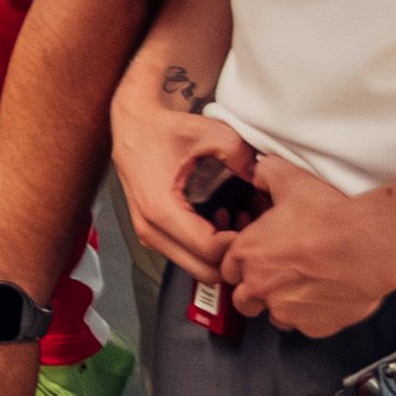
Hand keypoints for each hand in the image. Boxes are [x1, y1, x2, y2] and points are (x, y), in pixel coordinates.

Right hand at [111, 53, 257, 285]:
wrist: (132, 124)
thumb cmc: (163, 128)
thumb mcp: (207, 132)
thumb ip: (241, 155)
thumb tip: (263, 178)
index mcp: (160, 208)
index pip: (209, 250)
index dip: (240, 244)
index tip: (257, 226)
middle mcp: (150, 228)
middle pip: (203, 271)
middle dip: (232, 258)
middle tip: (250, 232)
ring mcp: (148, 234)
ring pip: (195, 269)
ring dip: (220, 256)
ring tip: (236, 226)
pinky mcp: (152, 233)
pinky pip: (186, 257)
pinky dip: (207, 251)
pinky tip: (220, 224)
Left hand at [217, 167, 395, 339]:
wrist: (369, 245)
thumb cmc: (331, 217)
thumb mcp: (291, 180)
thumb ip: (266, 173)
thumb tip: (258, 170)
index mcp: (247, 254)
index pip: (227, 267)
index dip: (242, 263)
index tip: (256, 260)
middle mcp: (259, 286)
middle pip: (242, 298)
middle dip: (254, 290)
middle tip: (276, 277)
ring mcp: (285, 310)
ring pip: (273, 315)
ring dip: (282, 304)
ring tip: (304, 286)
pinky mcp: (312, 327)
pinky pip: (305, 326)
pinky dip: (311, 315)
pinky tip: (325, 296)